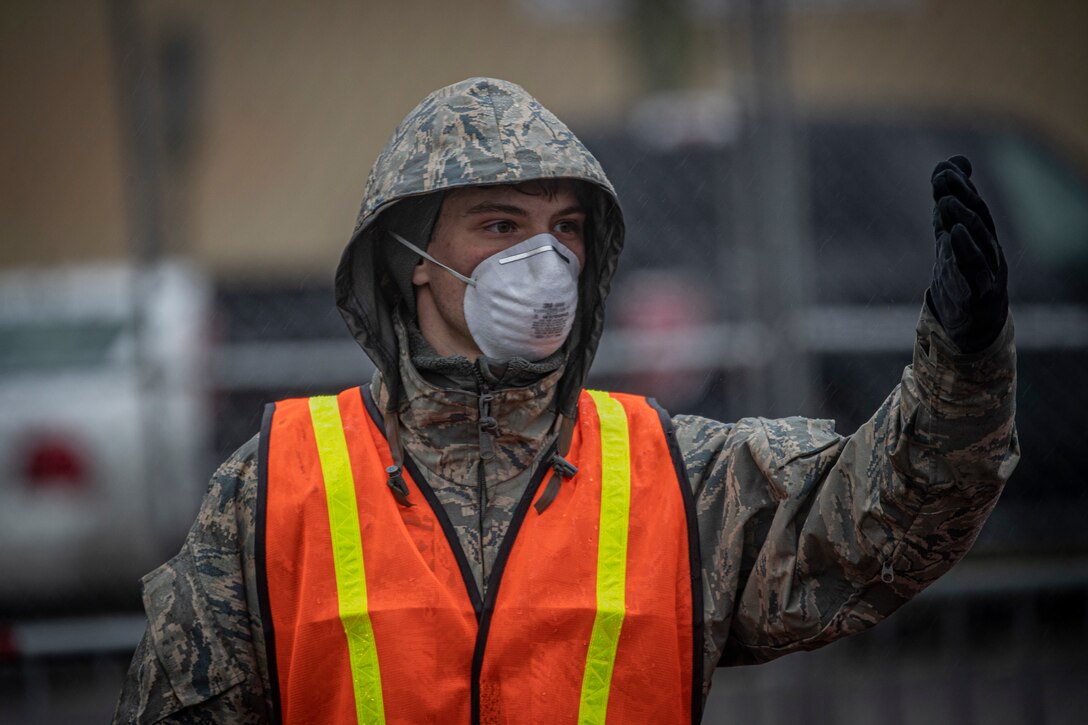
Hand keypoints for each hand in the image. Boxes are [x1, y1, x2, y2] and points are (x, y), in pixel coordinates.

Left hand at [929, 155, 1008, 351]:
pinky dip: (965, 250)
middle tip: (942, 180)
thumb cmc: (963, 274)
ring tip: (944, 202)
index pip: (973, 206)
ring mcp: (986, 270)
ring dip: (962, 219)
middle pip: (978, 218)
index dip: (959, 186)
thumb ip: (948, 205)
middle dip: (961, 196)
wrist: (974, 321)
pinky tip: (953, 234)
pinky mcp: (978, 292)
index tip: (942, 169)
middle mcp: (988, 249)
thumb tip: (948, 164)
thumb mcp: (950, 236)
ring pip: (979, 241)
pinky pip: (974, 270)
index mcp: (981, 236)